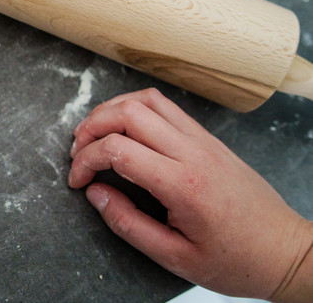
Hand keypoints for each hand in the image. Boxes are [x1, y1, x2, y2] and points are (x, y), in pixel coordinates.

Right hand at [68, 88, 312, 301]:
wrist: (285, 251)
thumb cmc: (235, 261)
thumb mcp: (175, 258)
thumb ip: (128, 225)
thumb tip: (95, 194)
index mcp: (182, 185)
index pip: (118, 149)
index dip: (86, 161)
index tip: (77, 181)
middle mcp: (192, 152)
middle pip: (127, 113)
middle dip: (90, 127)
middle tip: (77, 152)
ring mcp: (202, 140)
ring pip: (145, 100)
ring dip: (111, 111)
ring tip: (94, 135)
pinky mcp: (207, 138)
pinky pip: (165, 106)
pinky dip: (135, 108)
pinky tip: (124, 129)